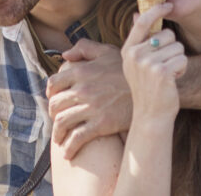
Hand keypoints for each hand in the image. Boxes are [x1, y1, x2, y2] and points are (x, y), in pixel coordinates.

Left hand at [46, 39, 130, 158]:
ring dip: (57, 133)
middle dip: (52, 114)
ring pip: (63, 122)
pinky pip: (77, 138)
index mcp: (81, 71)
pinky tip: (68, 153)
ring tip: (59, 138)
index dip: (50, 94)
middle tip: (56, 120)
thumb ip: (85, 48)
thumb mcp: (107, 51)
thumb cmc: (127, 70)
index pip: (54, 83)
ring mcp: (91, 107)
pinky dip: (69, 147)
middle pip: (56, 105)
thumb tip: (65, 55)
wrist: (151, 89)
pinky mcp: (101, 124)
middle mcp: (83, 89)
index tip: (53, 100)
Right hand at [121, 3, 185, 125]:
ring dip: (178, 61)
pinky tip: (172, 80)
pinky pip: (182, 59)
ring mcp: (147, 63)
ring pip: (178, 47)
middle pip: (168, 35)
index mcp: (128, 50)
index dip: (156, 10)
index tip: (168, 4)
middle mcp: (135, 54)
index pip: (142, 21)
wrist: (150, 114)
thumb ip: (138, 40)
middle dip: (172, 48)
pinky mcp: (161, 72)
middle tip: (163, 66)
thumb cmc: (148, 87)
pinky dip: (182, 69)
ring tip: (167, 75)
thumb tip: (136, 14)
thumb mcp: (136, 63)